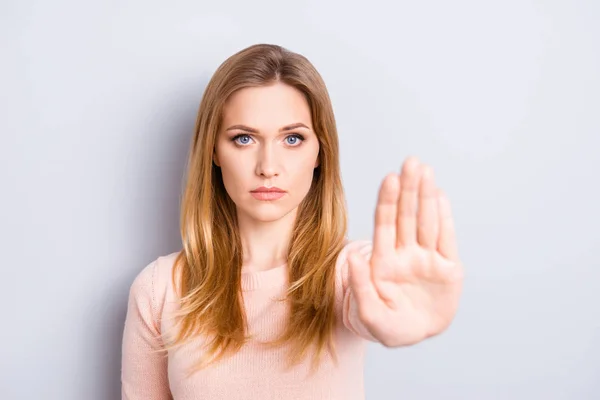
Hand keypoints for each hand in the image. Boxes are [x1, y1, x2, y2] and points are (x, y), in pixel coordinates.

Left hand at [347, 156, 463, 346]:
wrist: (415, 335)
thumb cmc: (388, 326)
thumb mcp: (370, 314)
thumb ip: (361, 287)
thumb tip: (354, 260)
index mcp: (384, 262)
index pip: (386, 225)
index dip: (388, 202)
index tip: (390, 178)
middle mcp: (405, 254)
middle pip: (407, 216)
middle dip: (409, 189)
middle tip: (411, 162)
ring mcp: (427, 259)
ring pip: (427, 222)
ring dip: (427, 196)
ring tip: (425, 170)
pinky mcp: (448, 268)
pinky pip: (446, 239)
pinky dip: (444, 218)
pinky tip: (440, 196)